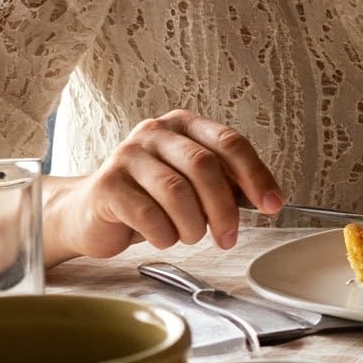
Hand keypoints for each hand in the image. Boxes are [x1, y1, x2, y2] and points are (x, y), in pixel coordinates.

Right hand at [49, 111, 282, 260]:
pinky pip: (148, 214)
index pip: (230, 143)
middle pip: (204, 166)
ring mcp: (127, 155)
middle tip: (229, 237)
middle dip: (224, 208)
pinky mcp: (106, 184)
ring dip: (192, 224)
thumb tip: (268, 198)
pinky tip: (163, 237)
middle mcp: (156, 132)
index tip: (273, 205)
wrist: (90, 215)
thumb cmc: (150, 199)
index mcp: (185, 126)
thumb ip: (227, 184)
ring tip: (190, 236)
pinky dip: (165, 234)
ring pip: (177, 191)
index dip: (256, 175)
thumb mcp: (194, 186)